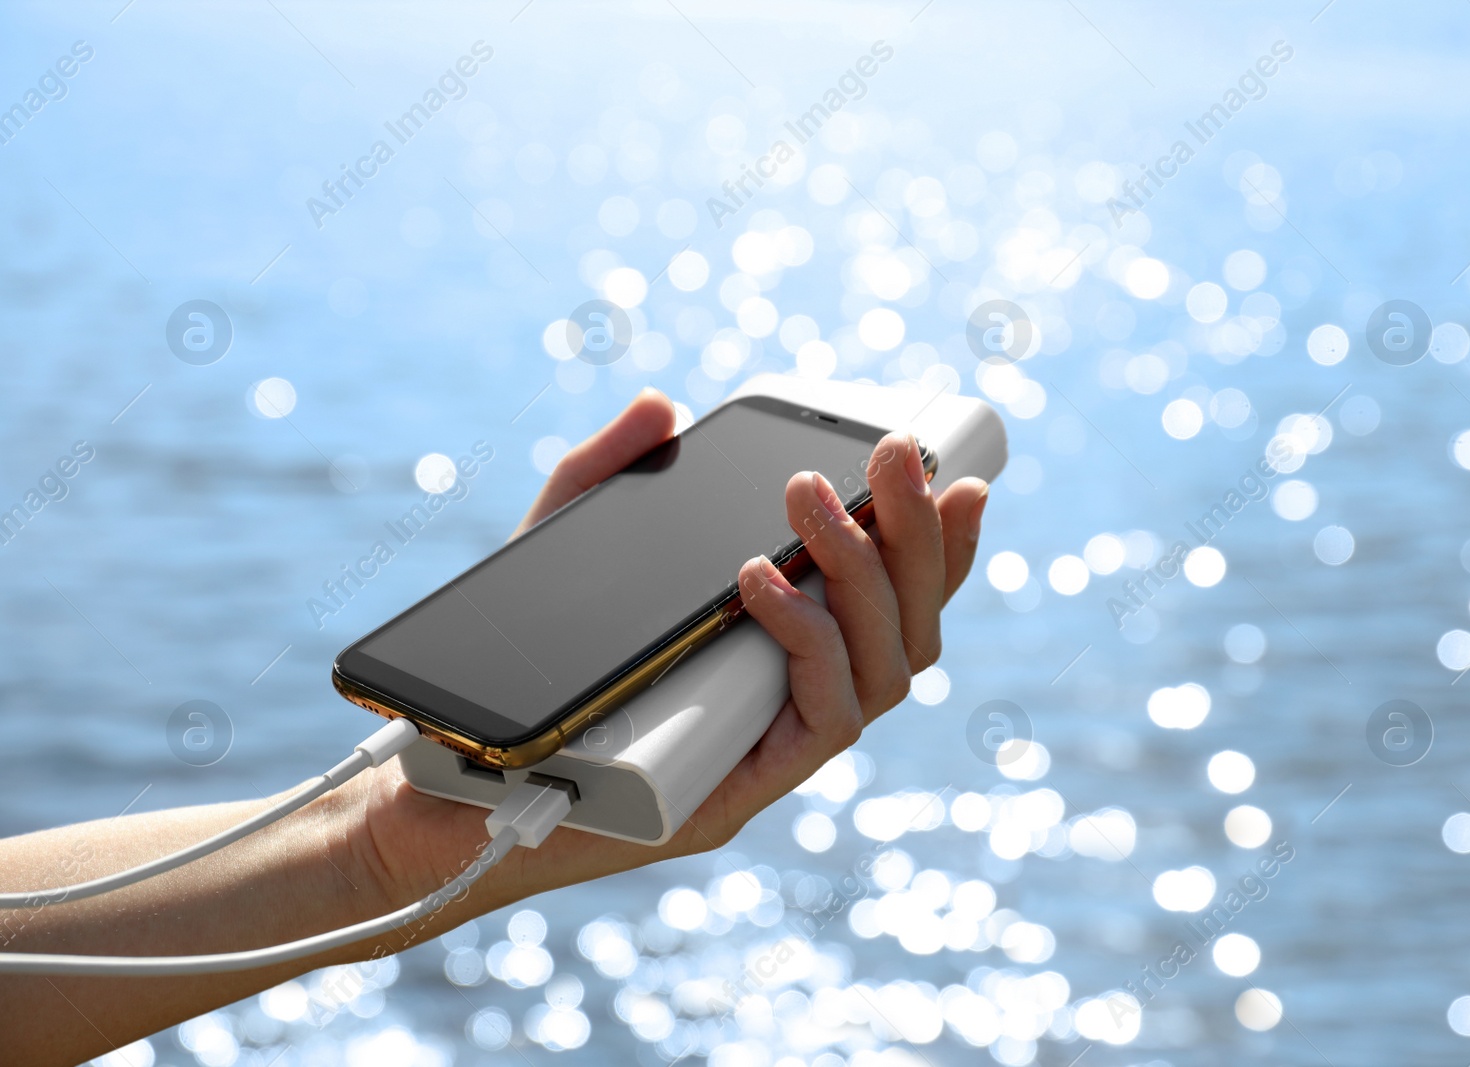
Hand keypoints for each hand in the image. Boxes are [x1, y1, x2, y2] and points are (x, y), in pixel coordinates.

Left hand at [345, 388, 988, 926]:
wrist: (445, 776)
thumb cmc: (520, 667)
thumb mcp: (565, 551)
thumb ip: (608, 473)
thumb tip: (658, 406)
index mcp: (783, 658)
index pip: (894, 605)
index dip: (940, 545)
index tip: (957, 474)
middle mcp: (797, 708)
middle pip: (909, 632)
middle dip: (913, 535)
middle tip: (892, 454)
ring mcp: (774, 756)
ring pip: (885, 672)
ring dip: (860, 574)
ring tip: (808, 498)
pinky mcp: (741, 796)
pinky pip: (822, 720)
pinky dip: (805, 640)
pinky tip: (758, 581)